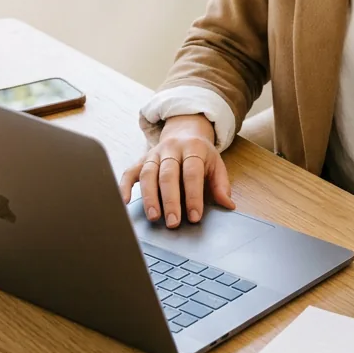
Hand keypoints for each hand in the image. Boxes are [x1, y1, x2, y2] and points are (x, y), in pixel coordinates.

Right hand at [120, 114, 234, 226]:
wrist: (185, 130)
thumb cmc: (201, 154)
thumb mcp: (216, 164)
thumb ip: (221, 185)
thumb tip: (228, 204)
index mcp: (193, 148)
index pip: (192, 172)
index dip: (193, 195)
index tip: (194, 217)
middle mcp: (172, 148)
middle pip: (168, 174)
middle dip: (170, 200)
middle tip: (173, 222)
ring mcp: (154, 153)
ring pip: (148, 173)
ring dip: (150, 197)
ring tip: (154, 216)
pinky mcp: (141, 159)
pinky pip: (130, 171)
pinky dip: (125, 186)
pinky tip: (125, 201)